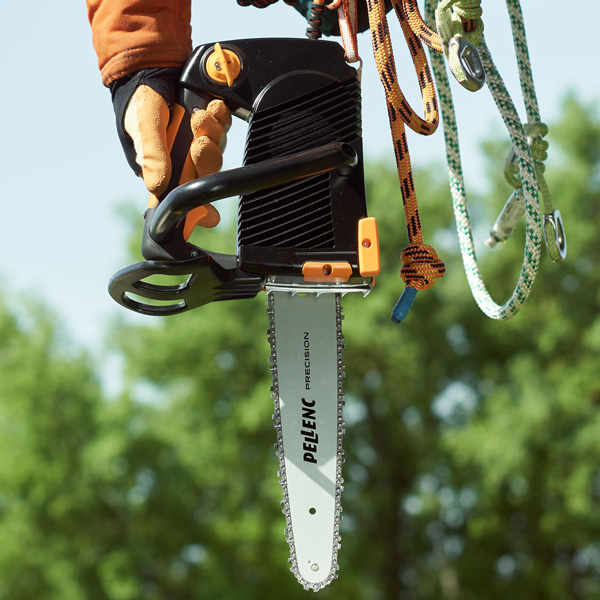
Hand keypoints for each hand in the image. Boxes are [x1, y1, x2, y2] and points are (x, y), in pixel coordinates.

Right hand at [123, 84, 230, 227]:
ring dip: (213, 133)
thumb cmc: (139, 102)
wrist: (150, 68)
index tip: (210, 215)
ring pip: (217, 148)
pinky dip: (220, 117)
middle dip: (207, 158)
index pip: (186, 196)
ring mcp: (199, 142)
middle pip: (207, 172)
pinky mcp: (210, 125)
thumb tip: (158, 189)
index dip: (200, 210)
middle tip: (199, 142)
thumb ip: (152, 156)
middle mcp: (184, 160)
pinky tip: (213, 107)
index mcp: (165, 169)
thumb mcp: (143, 127)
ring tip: (199, 116)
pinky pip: (223, 127)